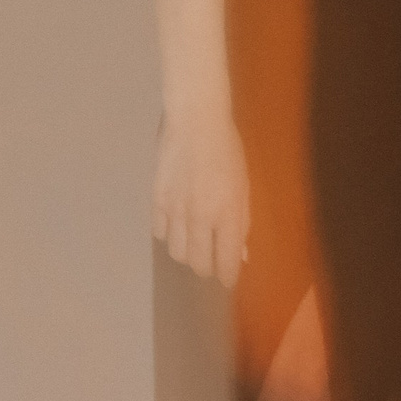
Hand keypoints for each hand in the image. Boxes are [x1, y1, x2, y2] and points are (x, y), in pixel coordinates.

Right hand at [152, 104, 250, 287]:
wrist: (195, 120)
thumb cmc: (228, 150)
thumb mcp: (243, 186)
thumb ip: (241, 222)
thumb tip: (240, 254)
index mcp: (227, 214)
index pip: (225, 262)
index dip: (227, 277)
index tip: (228, 280)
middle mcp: (200, 217)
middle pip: (198, 263)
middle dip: (207, 268)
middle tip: (212, 261)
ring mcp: (175, 210)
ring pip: (176, 253)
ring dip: (187, 253)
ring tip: (194, 241)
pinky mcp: (156, 200)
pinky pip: (160, 233)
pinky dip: (170, 235)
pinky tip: (177, 223)